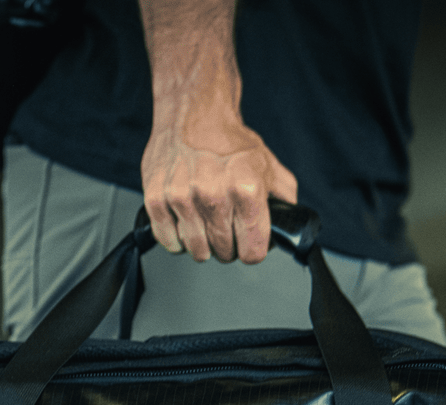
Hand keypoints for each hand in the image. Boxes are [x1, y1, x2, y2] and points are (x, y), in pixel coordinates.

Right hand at [141, 114, 297, 263]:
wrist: (194, 111)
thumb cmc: (229, 139)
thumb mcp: (268, 165)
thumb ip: (284, 200)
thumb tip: (288, 228)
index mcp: (245, 189)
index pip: (252, 252)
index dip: (252, 250)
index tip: (248, 242)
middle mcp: (213, 195)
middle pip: (224, 253)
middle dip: (228, 246)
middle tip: (226, 226)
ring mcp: (182, 198)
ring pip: (197, 251)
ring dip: (203, 244)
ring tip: (205, 222)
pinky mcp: (157, 199)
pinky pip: (169, 240)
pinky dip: (177, 238)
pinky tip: (185, 221)